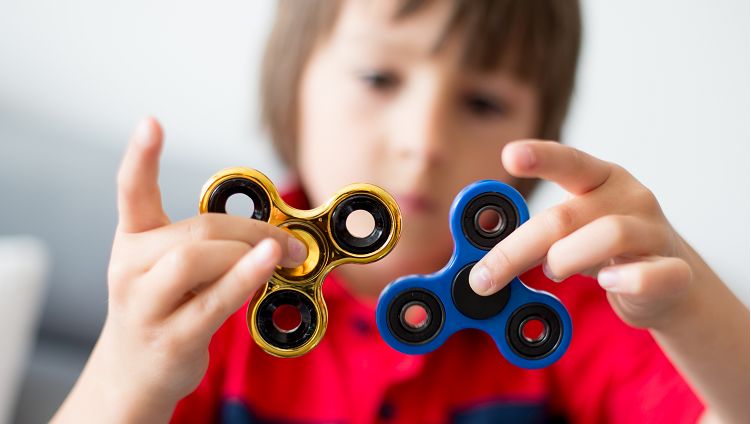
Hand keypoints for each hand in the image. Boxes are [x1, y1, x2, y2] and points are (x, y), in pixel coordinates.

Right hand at [53, 117, 306, 422]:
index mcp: (132, 242)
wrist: (133, 376)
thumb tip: (270, 232)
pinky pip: (213, 300)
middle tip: (290, 239)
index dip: (140, 157)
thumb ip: (209, 245)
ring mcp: (145, 305)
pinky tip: (270, 264)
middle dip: (252, 228)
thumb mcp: (170, 270)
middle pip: (195, 230)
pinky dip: (245, 277)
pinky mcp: (169, 338)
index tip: (151, 122)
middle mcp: (130, 268)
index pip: (131, 192)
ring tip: (283, 255)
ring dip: (249, 251)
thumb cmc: (162, 312)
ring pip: (196, 258)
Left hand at [468, 140, 692, 328]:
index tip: (509, 155)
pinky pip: (655, 274)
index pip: (569, 162)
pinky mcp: (675, 271)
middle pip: (566, 216)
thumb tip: (482, 254)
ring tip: (553, 272)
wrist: (669, 282)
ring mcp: (655, 232)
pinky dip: (629, 280)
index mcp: (600, 179)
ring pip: (610, 235)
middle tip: (484, 277)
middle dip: (516, 249)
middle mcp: (629, 197)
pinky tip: (608, 282)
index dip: (539, 157)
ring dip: (566, 259)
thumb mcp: (571, 231)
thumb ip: (533, 234)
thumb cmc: (605, 251)